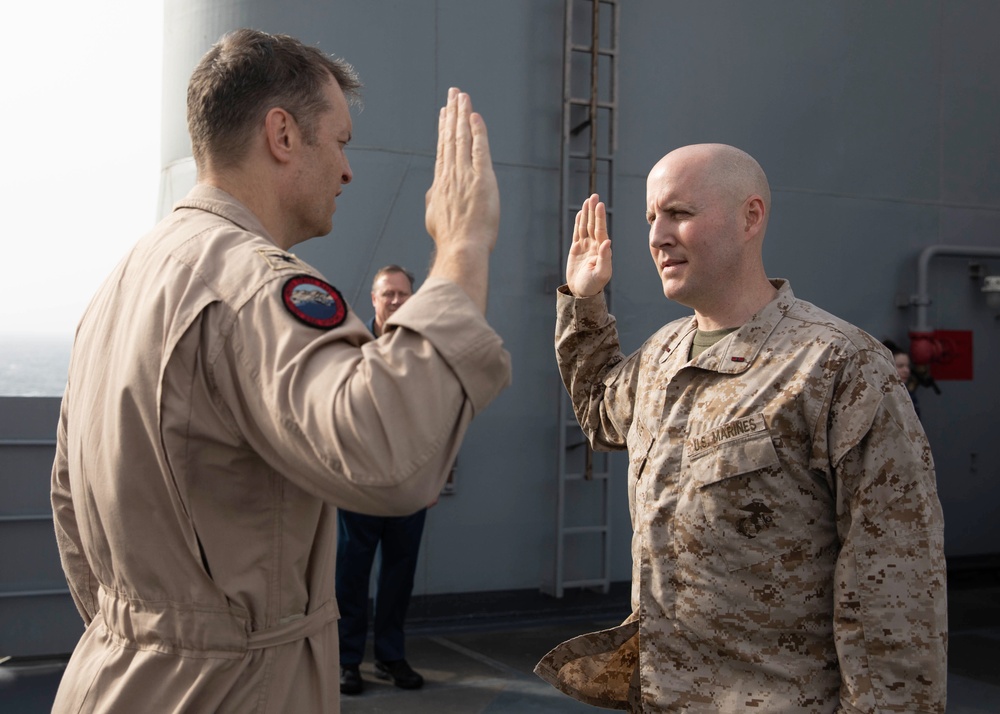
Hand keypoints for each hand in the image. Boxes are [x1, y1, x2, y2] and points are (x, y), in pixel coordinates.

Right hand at [425, 88, 499, 255]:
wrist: (461, 248)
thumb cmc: (450, 239)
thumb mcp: (434, 217)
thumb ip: (435, 199)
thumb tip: (433, 191)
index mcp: (440, 183)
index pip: (443, 149)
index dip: (444, 129)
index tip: (444, 113)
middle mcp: (450, 175)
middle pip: (451, 137)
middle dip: (452, 113)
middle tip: (453, 94)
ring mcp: (465, 175)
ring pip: (462, 138)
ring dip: (462, 115)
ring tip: (462, 96)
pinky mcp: (481, 179)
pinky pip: (479, 148)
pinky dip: (477, 131)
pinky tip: (475, 116)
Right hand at [566, 194, 611, 296]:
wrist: (582, 293)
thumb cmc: (593, 285)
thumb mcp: (601, 273)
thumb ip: (605, 258)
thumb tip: (607, 242)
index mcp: (602, 250)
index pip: (600, 230)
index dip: (599, 217)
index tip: (599, 204)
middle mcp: (595, 246)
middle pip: (593, 224)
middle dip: (593, 210)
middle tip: (594, 196)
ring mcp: (585, 246)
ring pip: (585, 226)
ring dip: (587, 214)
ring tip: (588, 200)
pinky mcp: (576, 249)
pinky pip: (578, 233)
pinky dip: (579, 223)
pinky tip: (581, 213)